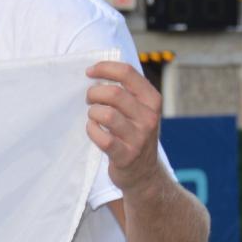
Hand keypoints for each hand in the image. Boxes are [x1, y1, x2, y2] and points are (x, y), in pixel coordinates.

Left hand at [85, 61, 162, 193]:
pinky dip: (92, 131)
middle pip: (113, 93)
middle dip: (94, 93)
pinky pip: (102, 137)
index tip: (90, 72)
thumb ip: (126, 91)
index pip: (127, 73)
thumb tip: (98, 70)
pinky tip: (93, 130)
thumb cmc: (134, 134)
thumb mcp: (139, 110)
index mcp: (152, 100)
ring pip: (106, 114)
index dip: (104, 68)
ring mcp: (139, 137)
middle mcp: (149, 117)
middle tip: (90, 100)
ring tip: (93, 116)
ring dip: (92, 113)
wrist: (144, 174)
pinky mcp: (126, 155)